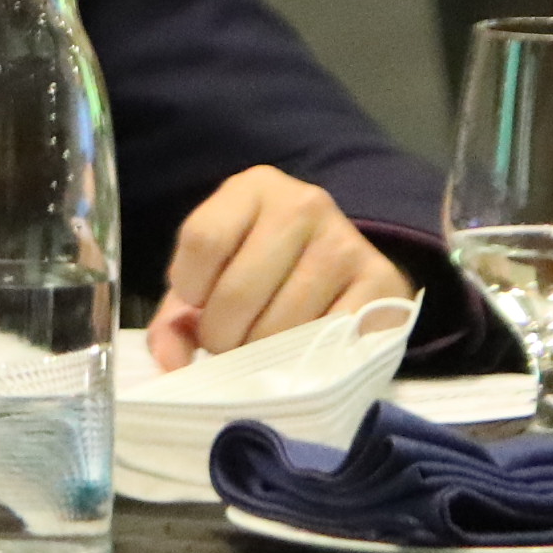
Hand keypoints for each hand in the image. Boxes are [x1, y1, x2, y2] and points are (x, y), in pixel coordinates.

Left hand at [145, 165, 411, 366]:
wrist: (342, 276)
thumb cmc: (260, 277)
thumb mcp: (209, 283)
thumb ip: (174, 321)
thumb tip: (171, 364)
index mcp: (253, 188)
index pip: (202, 240)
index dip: (190, 289)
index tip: (198, 306)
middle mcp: (303, 204)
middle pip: (237, 290)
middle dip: (222, 335)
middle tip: (230, 343)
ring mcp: (346, 242)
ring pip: (280, 323)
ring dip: (261, 354)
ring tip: (263, 348)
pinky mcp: (381, 284)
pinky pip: (326, 340)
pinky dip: (304, 360)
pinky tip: (301, 352)